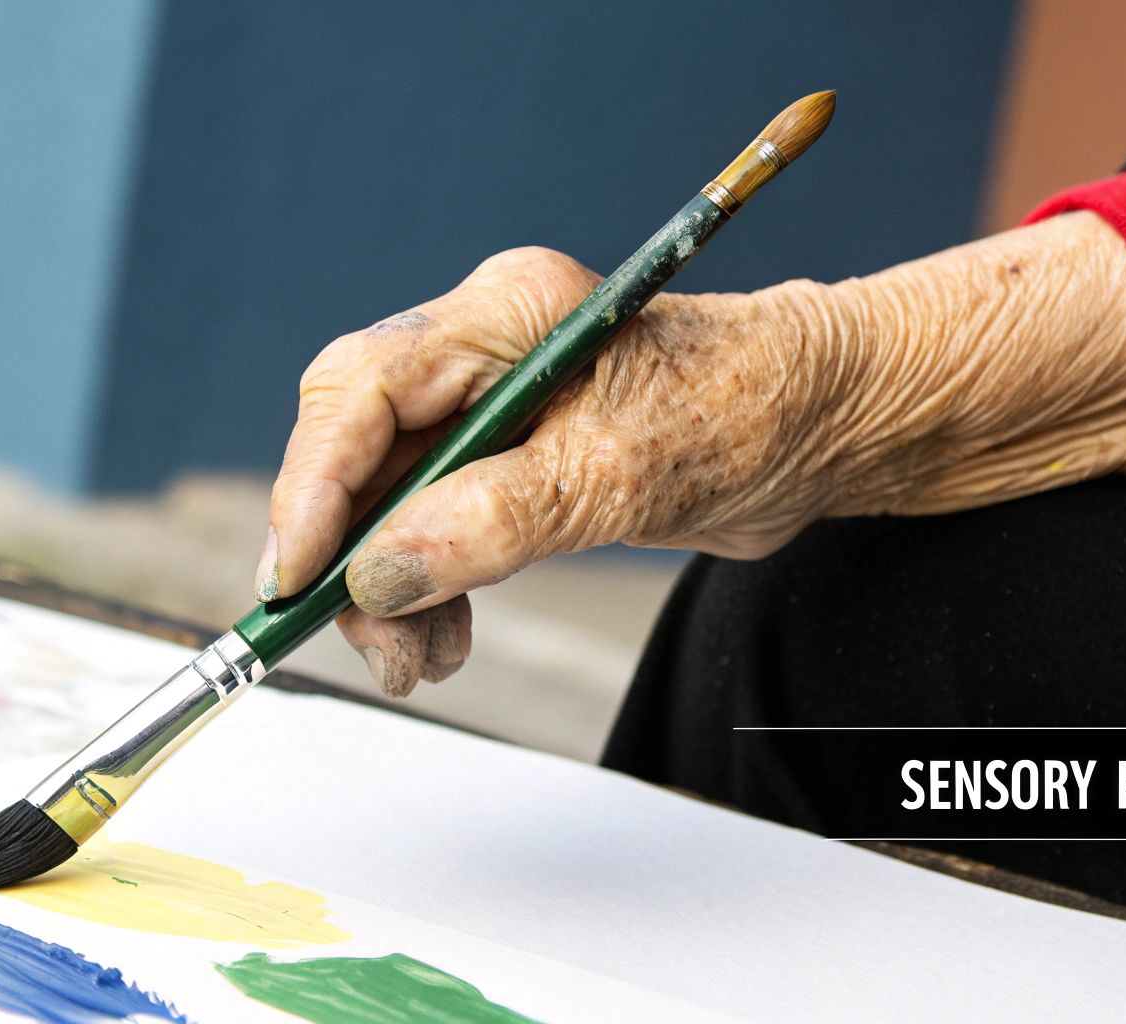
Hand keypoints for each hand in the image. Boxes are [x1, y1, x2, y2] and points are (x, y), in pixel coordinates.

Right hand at [255, 211, 1125, 694]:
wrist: (825, 428)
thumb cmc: (750, 412)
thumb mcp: (630, 472)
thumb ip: (503, 518)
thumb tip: (384, 570)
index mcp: (503, 314)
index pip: (363, 388)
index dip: (316, 484)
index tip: (300, 573)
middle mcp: (482, 352)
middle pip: (360, 450)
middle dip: (350, 553)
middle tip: (366, 639)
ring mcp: (491, 409)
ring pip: (388, 502)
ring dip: (388, 589)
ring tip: (418, 662)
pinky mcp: (510, 462)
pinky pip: (433, 530)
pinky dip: (428, 590)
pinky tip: (443, 640)